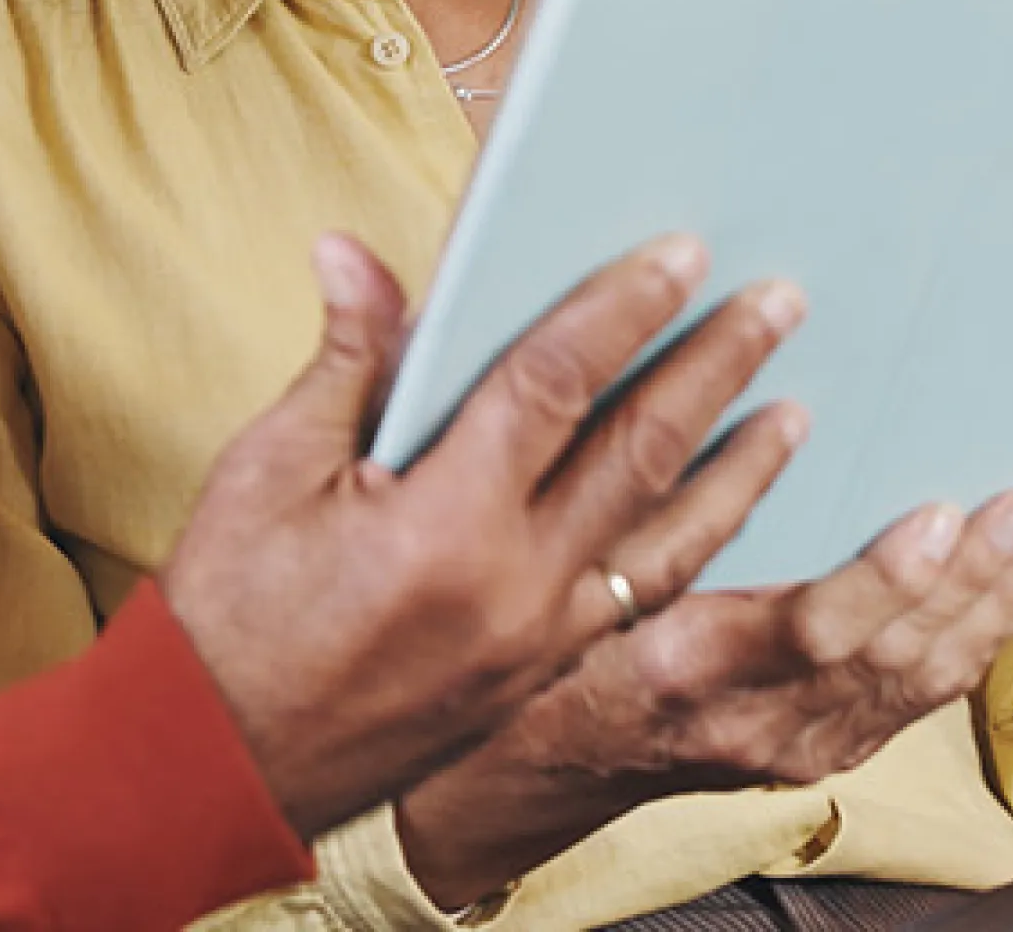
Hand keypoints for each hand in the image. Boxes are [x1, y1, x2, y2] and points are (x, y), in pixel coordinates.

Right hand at [161, 233, 808, 841]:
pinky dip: (700, 553)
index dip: (620, 307)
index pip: (554, 385)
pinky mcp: (542, 678)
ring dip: (737, 466)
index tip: (682, 251)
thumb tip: (352, 251)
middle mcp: (515, 587)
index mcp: (443, 523)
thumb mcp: (268, 468)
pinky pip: (648, 605)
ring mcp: (541, 643)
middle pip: (640, 454)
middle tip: (778, 302)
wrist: (220, 761)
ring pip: (670, 541)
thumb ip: (344, 360)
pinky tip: (733, 515)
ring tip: (792, 406)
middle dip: (714, 367)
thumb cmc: (230, 609)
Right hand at [390, 490, 1012, 906]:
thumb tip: (586, 365)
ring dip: (990, 605)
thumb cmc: (516, 660)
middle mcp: (747, 723)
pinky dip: (966, 641)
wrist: (508, 783)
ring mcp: (787, 748)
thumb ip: (583, 490)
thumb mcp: (534, 583)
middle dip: (974, 582)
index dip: (882, 581)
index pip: (806, 632)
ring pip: (915, 683)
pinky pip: (909, 704)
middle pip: (891, 657)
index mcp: (676, 671)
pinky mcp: (808, 755)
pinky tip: (1004, 588)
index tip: (934, 517)